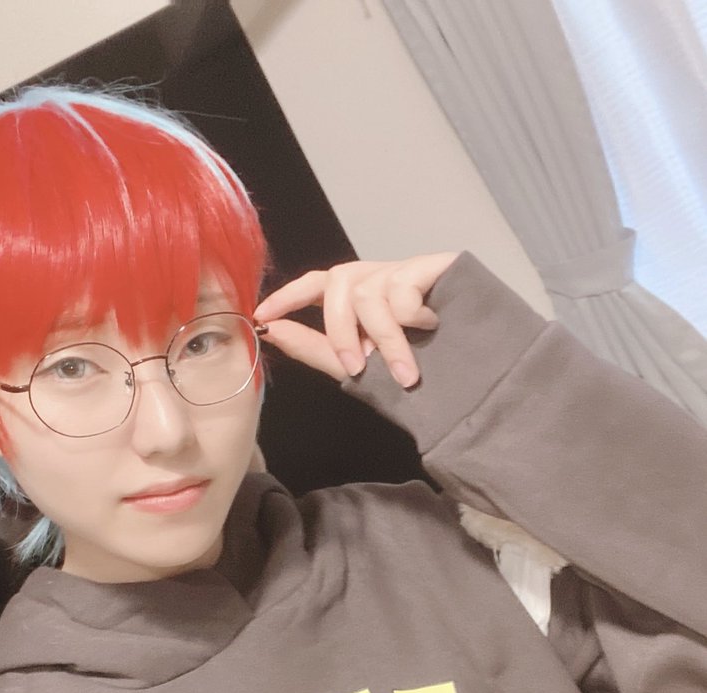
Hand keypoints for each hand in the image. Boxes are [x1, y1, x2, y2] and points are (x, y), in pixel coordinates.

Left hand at [252, 252, 459, 385]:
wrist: (484, 374)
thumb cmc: (424, 371)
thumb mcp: (362, 367)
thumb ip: (317, 350)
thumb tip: (271, 330)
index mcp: (358, 299)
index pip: (316, 284)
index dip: (288, 295)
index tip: (262, 315)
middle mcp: (378, 278)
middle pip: (338, 284)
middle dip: (341, 332)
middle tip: (356, 368)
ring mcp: (406, 269)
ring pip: (369, 293)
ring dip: (385, 340)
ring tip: (408, 372)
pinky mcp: (435, 264)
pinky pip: (401, 287)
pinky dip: (411, 317)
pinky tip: (434, 327)